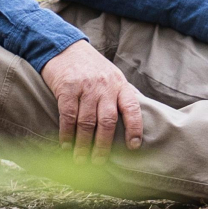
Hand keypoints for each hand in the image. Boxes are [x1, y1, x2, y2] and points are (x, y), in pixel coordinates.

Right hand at [40, 40, 144, 159]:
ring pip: (87, 122)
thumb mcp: (113, 76)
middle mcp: (105, 86)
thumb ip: (124, 95)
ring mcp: (85, 87)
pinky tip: (66, 145)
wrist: (65, 47)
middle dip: (103, 145)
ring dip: (83, 144)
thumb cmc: (92, 67)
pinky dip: (67, 134)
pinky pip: (68, 116)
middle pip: (107, 121)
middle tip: (99, 162)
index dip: (135, 128)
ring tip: (81, 159)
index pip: (132, 108)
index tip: (134, 147)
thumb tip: (142, 114)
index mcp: (120, 84)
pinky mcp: (66, 88)